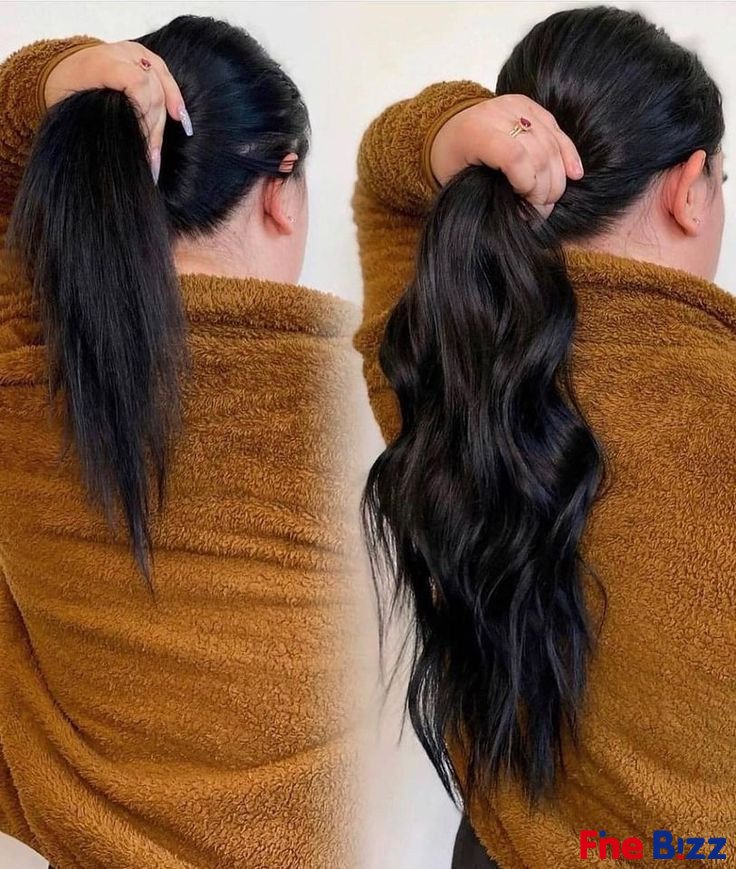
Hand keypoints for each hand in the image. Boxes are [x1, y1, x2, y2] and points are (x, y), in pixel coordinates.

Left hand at [45, 41, 191, 181]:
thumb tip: (124, 152)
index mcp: (102, 62)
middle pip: (153, 91)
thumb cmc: (65, 89)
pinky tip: (180, 120)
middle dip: (153, 129)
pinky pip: (167, 78)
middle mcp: (122, 53)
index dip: (144, 113)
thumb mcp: (69, 104)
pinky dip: (175, 100)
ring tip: (156, 155)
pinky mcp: (147, 59)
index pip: (137, 82)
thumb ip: (97, 120)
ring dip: (162, 125)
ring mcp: (137, 54)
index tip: (141, 143)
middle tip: (149, 160)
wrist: (63, 67)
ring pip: (162, 89)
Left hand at [430, 95, 583, 217]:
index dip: (528, 183)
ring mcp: (517, 107)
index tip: (525, 203)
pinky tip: (574, 175)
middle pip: (539, 151)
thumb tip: (522, 213)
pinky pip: (557, 131)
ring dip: (557, 177)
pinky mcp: (531, 107)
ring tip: (549, 199)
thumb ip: (486, 191)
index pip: (514, 156)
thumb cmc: (451, 160)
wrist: (447, 128)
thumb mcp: (456, 179)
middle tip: (539, 210)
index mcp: (475, 132)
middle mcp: (498, 114)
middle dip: (545, 187)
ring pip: (552, 143)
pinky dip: (568, 155)